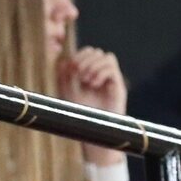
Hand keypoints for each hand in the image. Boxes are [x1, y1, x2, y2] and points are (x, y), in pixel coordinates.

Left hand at [58, 47, 126, 165]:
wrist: (93, 128)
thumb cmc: (80, 112)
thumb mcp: (67, 92)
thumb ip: (64, 76)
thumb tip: (62, 61)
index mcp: (89, 71)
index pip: (87, 52)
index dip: (79, 55)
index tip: (71, 68)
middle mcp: (100, 73)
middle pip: (96, 51)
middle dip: (86, 59)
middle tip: (79, 74)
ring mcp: (110, 78)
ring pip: (106, 56)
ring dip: (93, 66)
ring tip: (87, 81)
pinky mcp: (118, 85)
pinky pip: (112, 67)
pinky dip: (101, 72)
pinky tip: (94, 84)